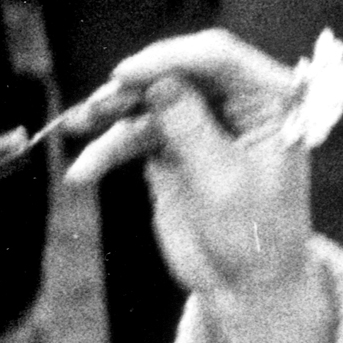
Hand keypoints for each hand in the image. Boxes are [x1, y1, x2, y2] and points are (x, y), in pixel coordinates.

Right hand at [66, 31, 333, 342]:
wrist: (245, 285)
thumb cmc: (254, 236)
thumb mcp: (223, 182)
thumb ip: (190, 127)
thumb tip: (159, 80)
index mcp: (269, 100)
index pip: (218, 57)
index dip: (169, 58)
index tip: (124, 74)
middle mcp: (237, 101)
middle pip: (177, 70)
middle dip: (133, 85)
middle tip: (97, 106)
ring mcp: (202, 120)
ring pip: (148, 99)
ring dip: (109, 115)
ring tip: (73, 126)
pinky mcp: (173, 144)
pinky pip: (134, 133)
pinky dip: (107, 150)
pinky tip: (82, 172)